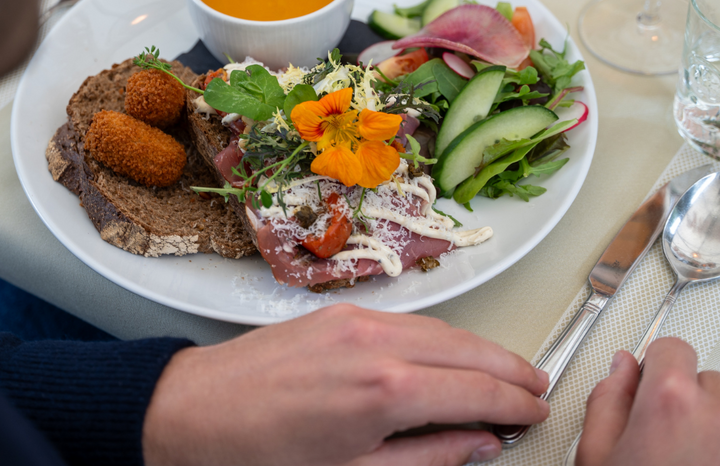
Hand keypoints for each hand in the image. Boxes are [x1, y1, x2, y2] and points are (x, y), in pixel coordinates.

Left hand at [143, 304, 548, 465]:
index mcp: (384, 392)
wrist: (198, 408)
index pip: (475, 391)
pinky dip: (444, 335)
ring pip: (444, 328)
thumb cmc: (264, 456)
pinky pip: (411, 319)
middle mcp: (377, 342)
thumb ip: (429, 458)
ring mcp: (359, 317)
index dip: (514, 403)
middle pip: (468, 349)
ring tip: (505, 370)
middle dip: (511, 368)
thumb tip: (480, 444)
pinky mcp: (343, 309)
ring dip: (481, 348)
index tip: (536, 412)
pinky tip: (452, 351)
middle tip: (536, 387)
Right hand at [577, 337, 719, 465]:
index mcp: (670, 401)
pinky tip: (696, 457)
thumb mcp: (597, 451)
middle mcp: (713, 416)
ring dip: (706, 417)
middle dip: (682, 394)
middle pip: (702, 378)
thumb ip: (607, 398)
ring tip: (682, 447)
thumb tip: (620, 368)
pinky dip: (714, 439)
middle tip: (660, 426)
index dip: (653, 361)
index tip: (646, 375)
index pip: (672, 347)